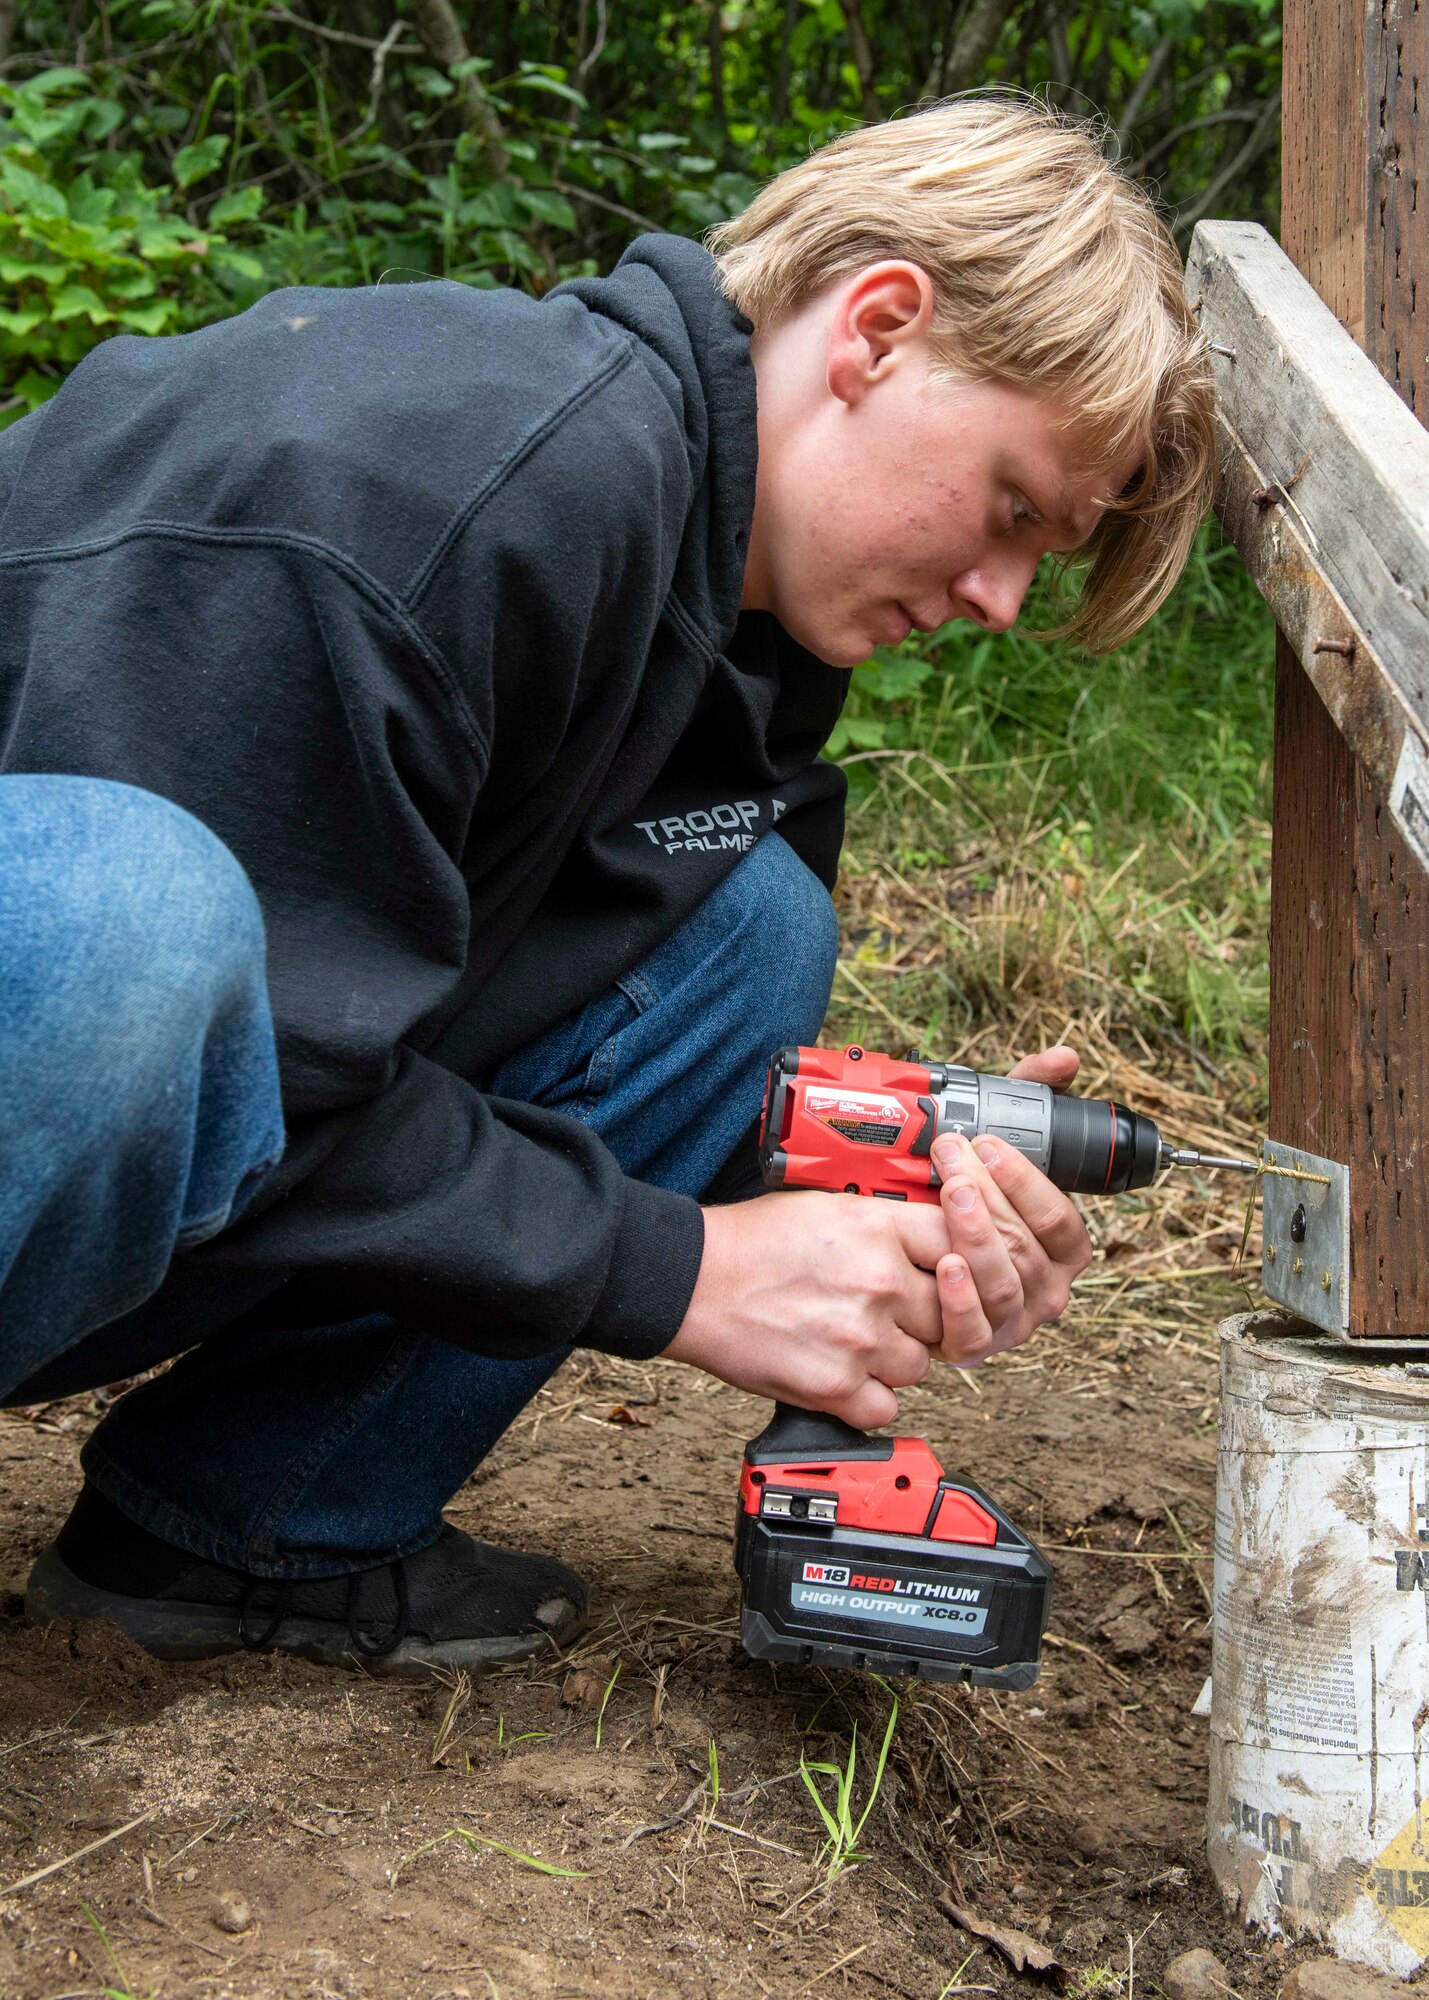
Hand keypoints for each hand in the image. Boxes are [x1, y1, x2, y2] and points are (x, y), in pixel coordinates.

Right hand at [666, 1190, 955, 1428]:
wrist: (694, 1281)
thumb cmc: (750, 1244)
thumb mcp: (827, 1206)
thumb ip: (885, 1225)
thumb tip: (931, 1244)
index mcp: (877, 1229)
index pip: (958, 1245)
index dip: (954, 1262)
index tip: (941, 1272)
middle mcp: (878, 1282)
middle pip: (947, 1312)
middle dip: (921, 1317)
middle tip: (888, 1313)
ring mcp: (860, 1337)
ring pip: (920, 1365)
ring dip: (894, 1360)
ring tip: (855, 1342)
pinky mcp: (835, 1386)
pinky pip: (885, 1408)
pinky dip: (866, 1399)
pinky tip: (842, 1375)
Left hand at [928, 1044, 1091, 1365]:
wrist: (903, 1261)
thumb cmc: (963, 1203)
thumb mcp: (995, 1151)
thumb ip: (1029, 1103)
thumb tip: (1065, 1059)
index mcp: (1060, 1249)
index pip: (1060, 1221)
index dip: (1026, 1181)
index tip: (988, 1143)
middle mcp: (1043, 1289)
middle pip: (1025, 1246)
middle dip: (989, 1195)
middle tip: (951, 1155)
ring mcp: (1009, 1321)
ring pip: (1002, 1284)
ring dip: (975, 1234)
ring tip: (947, 1193)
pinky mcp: (969, 1345)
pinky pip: (972, 1331)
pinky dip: (959, 1299)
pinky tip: (944, 1264)